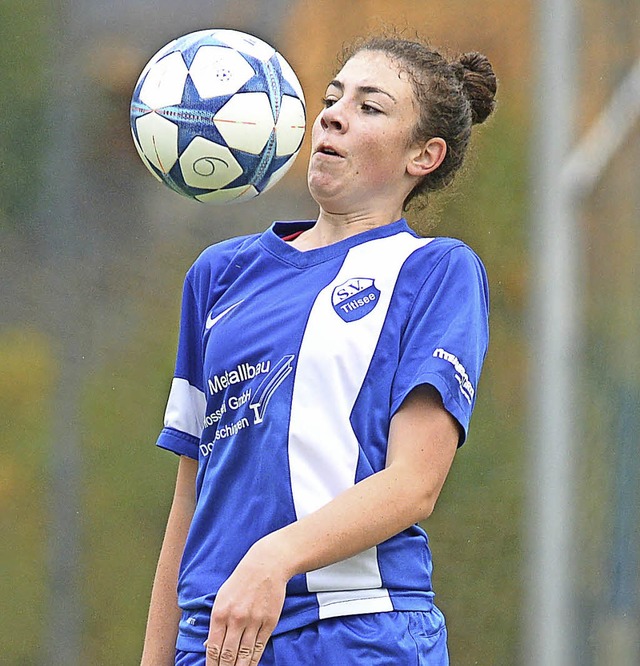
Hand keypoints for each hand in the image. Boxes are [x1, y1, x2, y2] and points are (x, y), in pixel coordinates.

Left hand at [205, 538, 288, 665]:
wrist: (266, 565)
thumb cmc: (241, 580)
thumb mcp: (222, 597)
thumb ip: (216, 622)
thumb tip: (209, 646)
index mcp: (220, 613)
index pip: (213, 649)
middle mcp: (236, 619)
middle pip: (228, 656)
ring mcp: (254, 621)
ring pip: (245, 656)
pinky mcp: (269, 622)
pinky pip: (260, 647)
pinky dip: (254, 660)